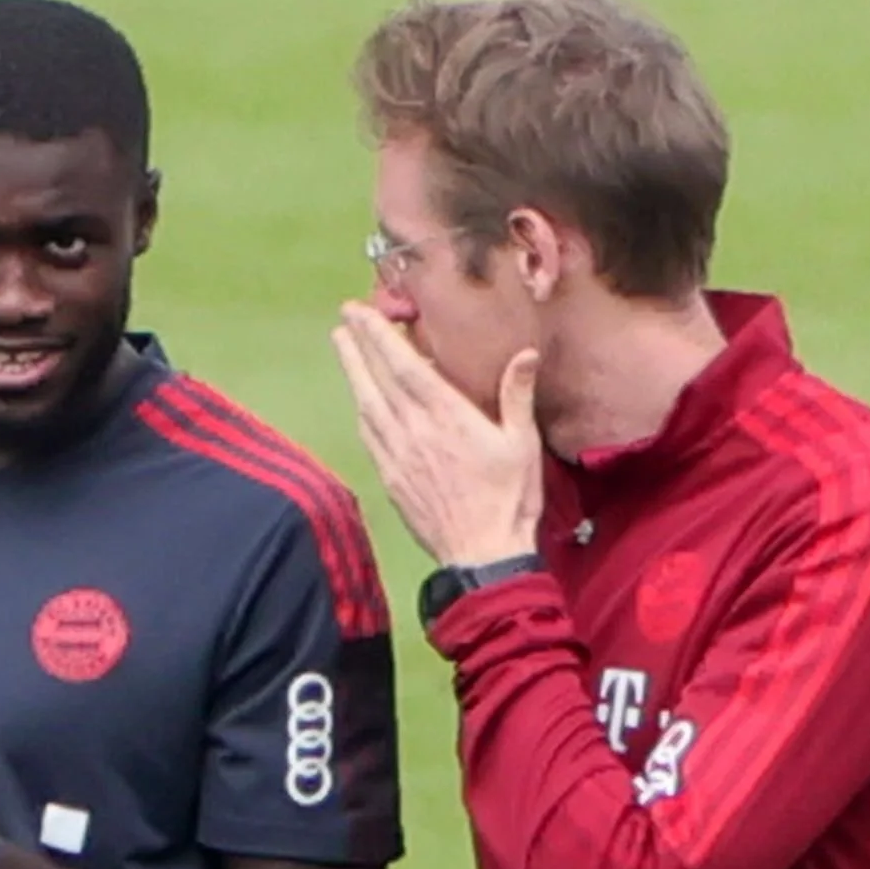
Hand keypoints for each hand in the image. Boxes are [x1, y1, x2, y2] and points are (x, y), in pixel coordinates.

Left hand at [331, 301, 542, 564]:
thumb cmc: (509, 499)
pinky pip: (369, 439)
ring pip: (366, 407)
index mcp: (446, 415)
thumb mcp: (523, 443)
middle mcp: (414, 431)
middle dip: (357, 346)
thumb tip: (526, 354)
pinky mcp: (392, 481)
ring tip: (343, 349)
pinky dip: (362, 413)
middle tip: (343, 319)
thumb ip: (517, 395)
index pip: (402, 365)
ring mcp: (397, 457)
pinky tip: (360, 404)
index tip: (360, 311)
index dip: (378, 335)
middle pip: (376, 381)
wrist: (482, 556)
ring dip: (353, 375)